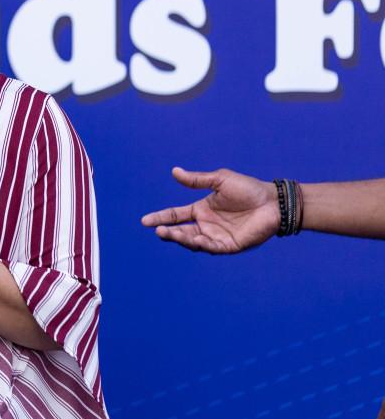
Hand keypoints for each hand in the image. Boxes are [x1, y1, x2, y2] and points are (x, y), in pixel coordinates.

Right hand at [140, 167, 279, 253]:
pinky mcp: (229, 246)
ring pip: (193, 241)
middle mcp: (206, 225)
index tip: (145, 221)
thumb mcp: (220, 180)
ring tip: (170, 233)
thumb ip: (197, 180)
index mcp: (201, 210)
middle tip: (158, 230)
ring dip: (181, 239)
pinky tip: (195, 240)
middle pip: (181, 231)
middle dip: (168, 232)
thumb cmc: (248, 189)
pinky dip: (201, 245)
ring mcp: (216, 236)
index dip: (160, 218)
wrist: (273, 203)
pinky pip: (211, 248)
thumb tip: (174, 171)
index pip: (175, 215)